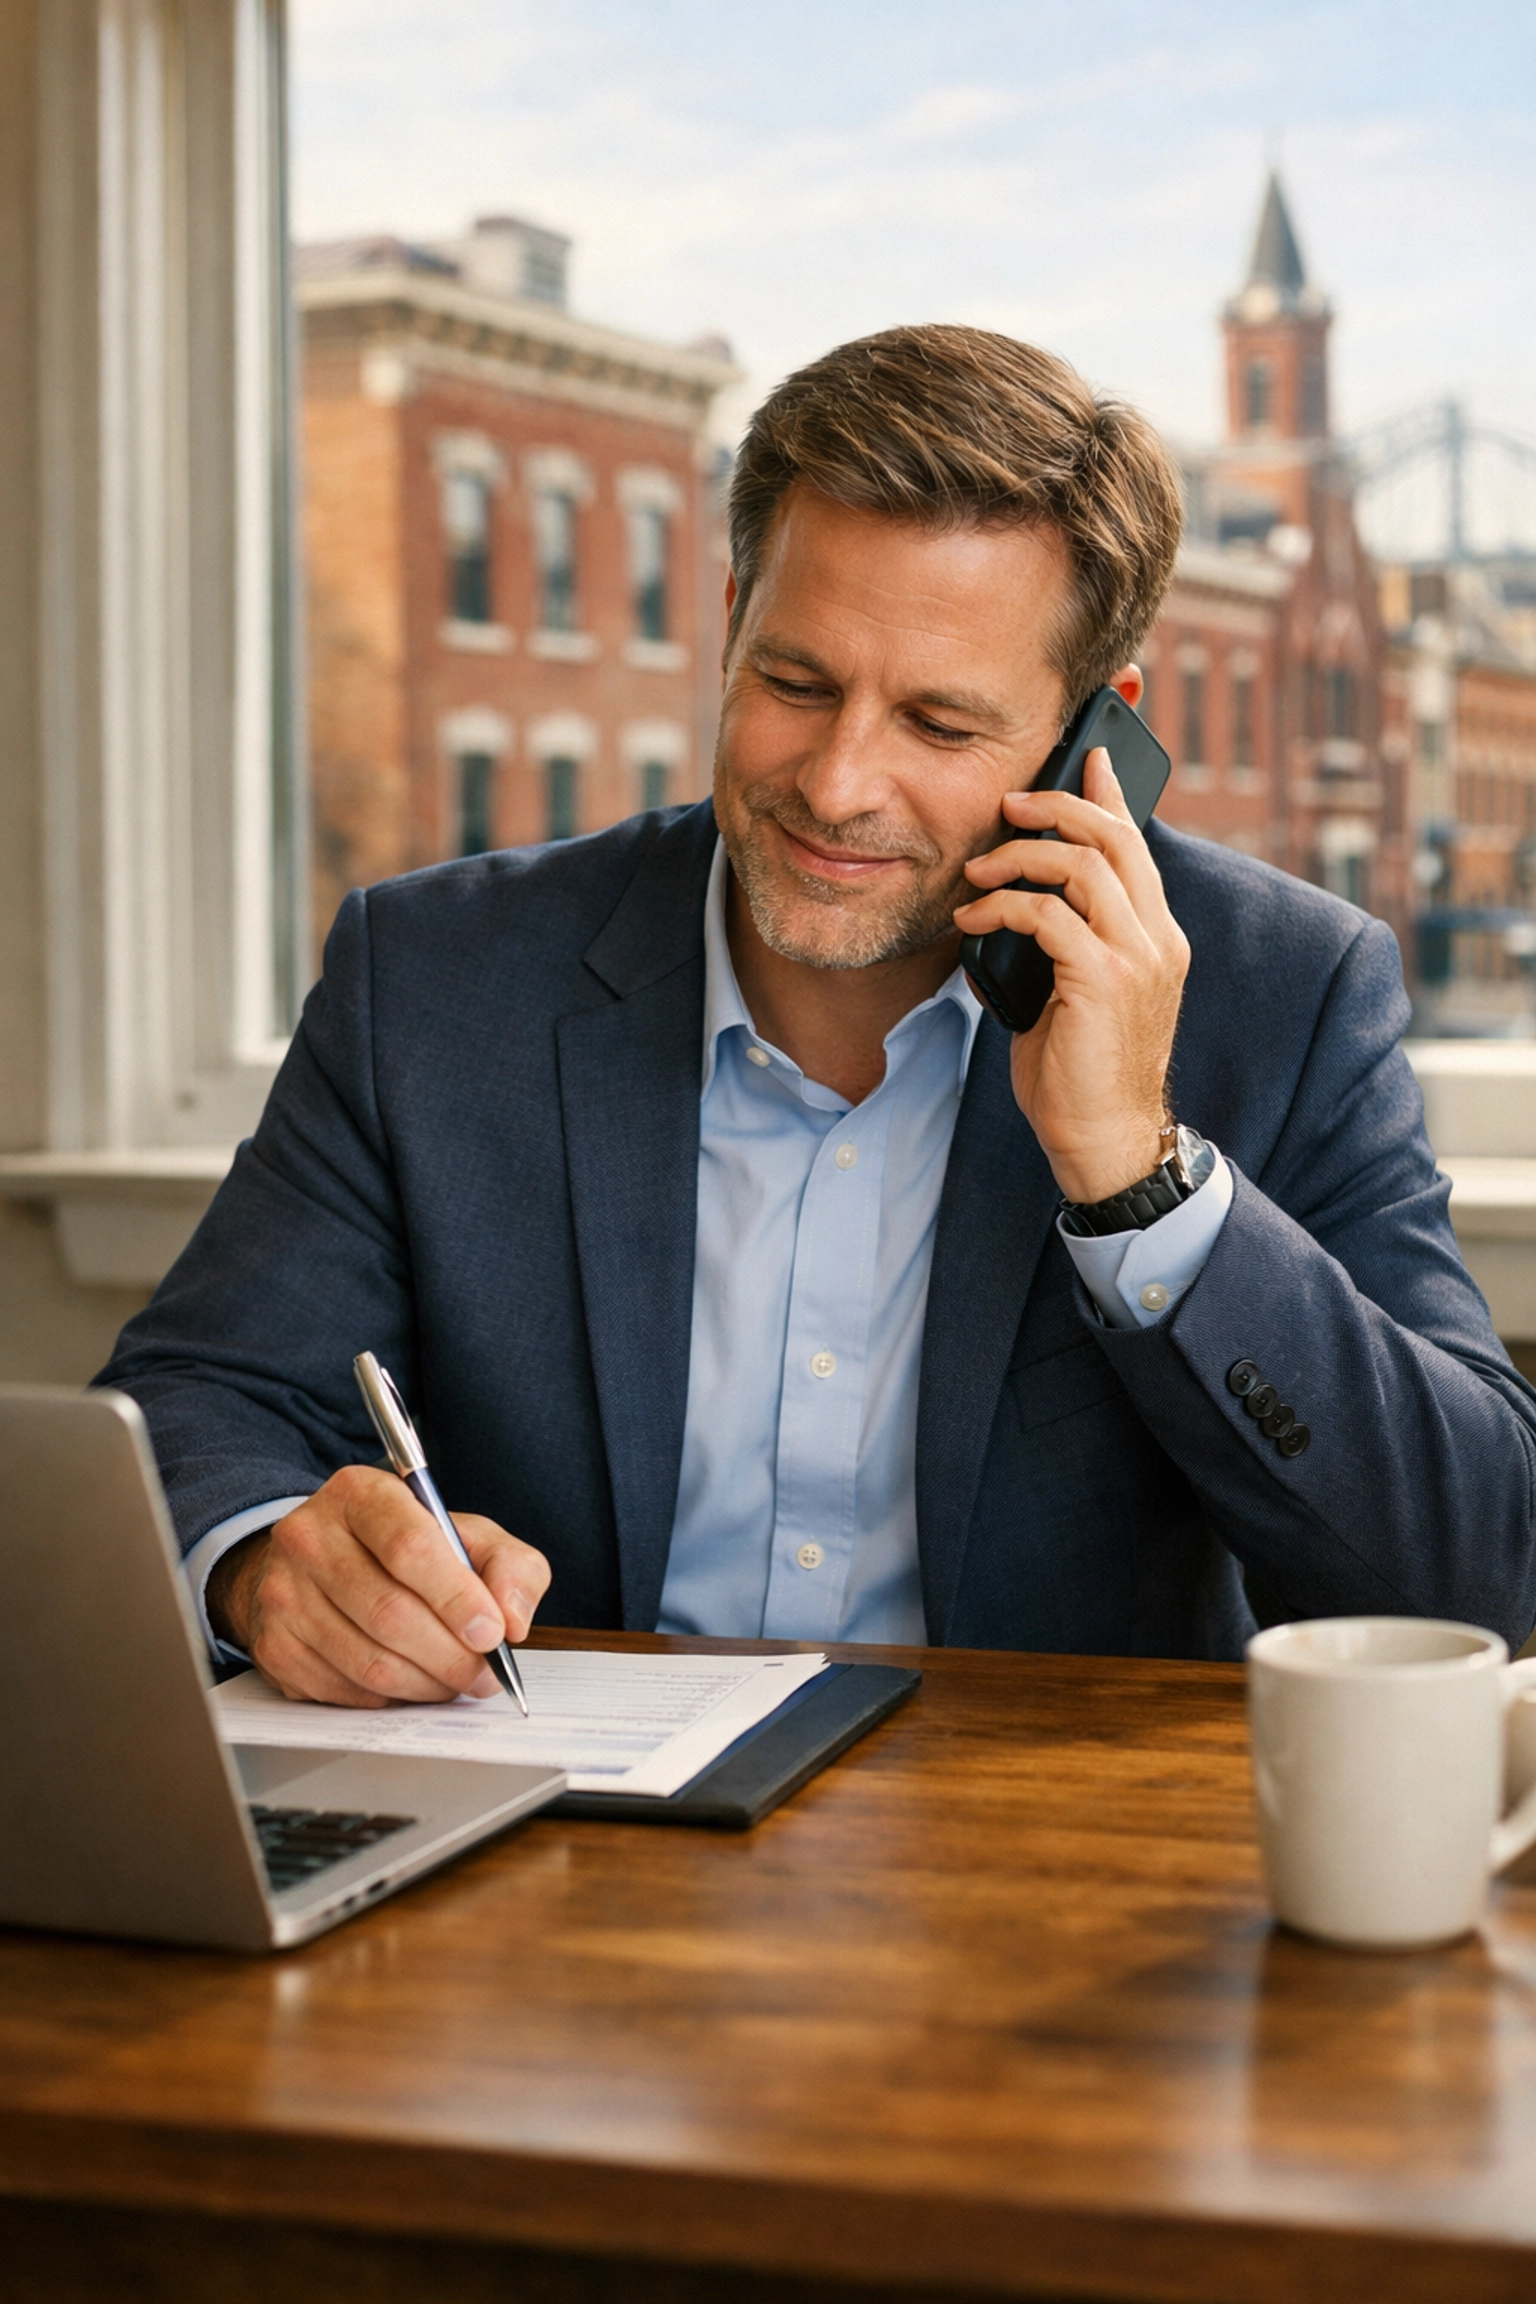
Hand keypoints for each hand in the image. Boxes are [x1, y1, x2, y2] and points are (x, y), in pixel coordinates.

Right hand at [206, 1465, 551, 1707]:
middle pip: (390, 1612)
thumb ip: (510, 1566)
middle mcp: (308, 1537)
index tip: (492, 1632)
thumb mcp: (467, 1535)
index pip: (409, 1546)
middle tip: (484, 1674)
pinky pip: (344, 1690)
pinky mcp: (273, 1645)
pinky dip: (390, 1698)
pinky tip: (411, 1682)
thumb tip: (512, 1620)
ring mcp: (283, 1593)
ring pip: (368, 1661)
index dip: (457, 1597)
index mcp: (359, 1493)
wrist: (321, 1562)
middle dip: (451, 1656)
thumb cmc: (404, 1548)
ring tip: (455, 1681)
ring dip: (426, 1684)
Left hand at [952, 747, 1188, 1203]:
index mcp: (1157, 939)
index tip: (1088, 758)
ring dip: (1020, 855)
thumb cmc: (1079, 1075)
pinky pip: (1048, 915)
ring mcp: (1137, 958)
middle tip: (1009, 805)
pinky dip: (1003, 906)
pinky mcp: (1105, 980)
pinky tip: (973, 919)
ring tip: (978, 869)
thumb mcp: (1072, 996)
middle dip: (1058, 807)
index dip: (1111, 796)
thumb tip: (1009, 910)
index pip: (1137, 847)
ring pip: (1083, 864)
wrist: (1103, 1139)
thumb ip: (1061, 946)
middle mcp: (1158, 940)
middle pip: (1115, 838)